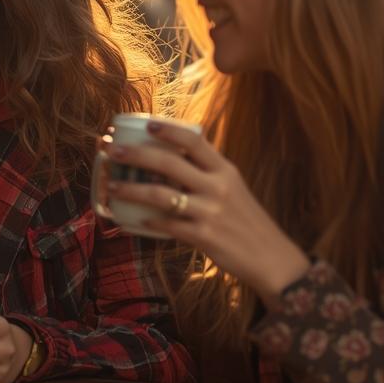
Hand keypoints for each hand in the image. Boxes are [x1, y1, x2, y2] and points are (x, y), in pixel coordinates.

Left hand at [102, 121, 310, 304]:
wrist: (271, 258)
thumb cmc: (246, 221)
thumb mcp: (233, 188)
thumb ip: (208, 172)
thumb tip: (175, 156)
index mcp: (225, 170)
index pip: (194, 141)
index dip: (168, 130)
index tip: (146, 124)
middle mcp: (218, 187)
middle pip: (169, 163)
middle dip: (136, 155)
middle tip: (112, 151)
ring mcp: (210, 212)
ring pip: (161, 195)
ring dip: (131, 190)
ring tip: (113, 187)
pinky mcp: (204, 237)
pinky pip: (168, 226)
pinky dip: (148, 222)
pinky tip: (133, 221)